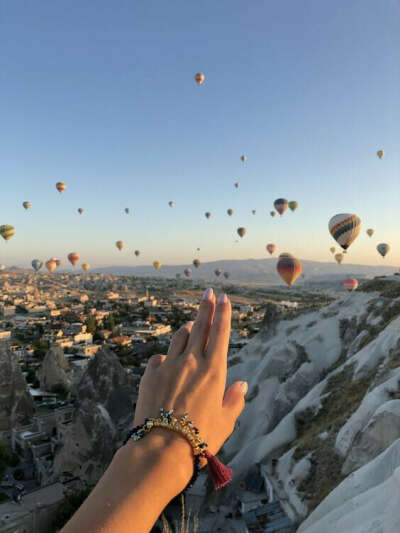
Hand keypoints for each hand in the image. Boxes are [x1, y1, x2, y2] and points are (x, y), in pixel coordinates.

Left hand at [134, 288, 246, 458]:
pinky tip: (166, 360)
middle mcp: (191, 361)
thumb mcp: (226, 422)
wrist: (161, 448)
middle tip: (208, 293)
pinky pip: (159, 357)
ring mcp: (169, 365)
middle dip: (206, 306)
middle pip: (200, 326)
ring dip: (187, 328)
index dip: (223, 313)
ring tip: (191, 324)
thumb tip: (243, 385)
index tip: (225, 298)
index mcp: (214, 370)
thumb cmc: (200, 438)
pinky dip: (165, 356)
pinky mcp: (150, 374)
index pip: (220, 333)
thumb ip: (234, 400)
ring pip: (179, 337)